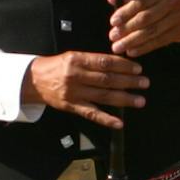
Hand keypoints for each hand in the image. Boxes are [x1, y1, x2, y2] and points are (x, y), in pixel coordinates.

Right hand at [24, 51, 146, 130]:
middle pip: (107, 79)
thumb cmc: (57, 66)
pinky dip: (106, 119)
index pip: (105, 62)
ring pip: (103, 96)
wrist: (34, 80)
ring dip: (124, 99)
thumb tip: (119, 63)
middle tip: (145, 83)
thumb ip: (93, 60)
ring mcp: (74, 93)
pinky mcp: (72, 107)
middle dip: (129, 81)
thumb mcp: (73, 56)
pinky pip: (91, 114)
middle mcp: (76, 76)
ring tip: (140, 100)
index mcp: (78, 60)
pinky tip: (119, 123)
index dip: (124, 65)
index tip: (138, 69)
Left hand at [109, 0, 179, 57]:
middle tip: (112, 36)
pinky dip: (145, 47)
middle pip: (147, 18)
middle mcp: (174, 2)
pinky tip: (132, 51)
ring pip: (152, 32)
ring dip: (133, 41)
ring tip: (118, 46)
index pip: (142, 1)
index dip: (126, 12)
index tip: (113, 21)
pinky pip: (160, 41)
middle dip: (127, 29)